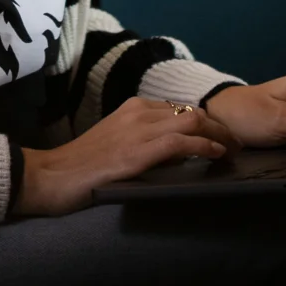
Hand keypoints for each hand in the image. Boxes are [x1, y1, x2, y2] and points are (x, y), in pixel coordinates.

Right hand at [16, 97, 237, 216]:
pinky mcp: (135, 153)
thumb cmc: (80, 168)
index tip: (222, 138)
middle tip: (237, 146)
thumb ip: (145, 143)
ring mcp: (136, 131)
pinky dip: (204, 147)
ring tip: (234, 152)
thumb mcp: (117, 145)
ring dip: (219, 137)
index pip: (180, 109)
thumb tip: (179, 153)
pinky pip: (180, 143)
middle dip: (220, 128)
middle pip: (192, 113)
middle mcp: (137, 112)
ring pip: (192, 123)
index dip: (206, 123)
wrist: (49, 177)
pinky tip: (216, 155)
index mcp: (132, 108)